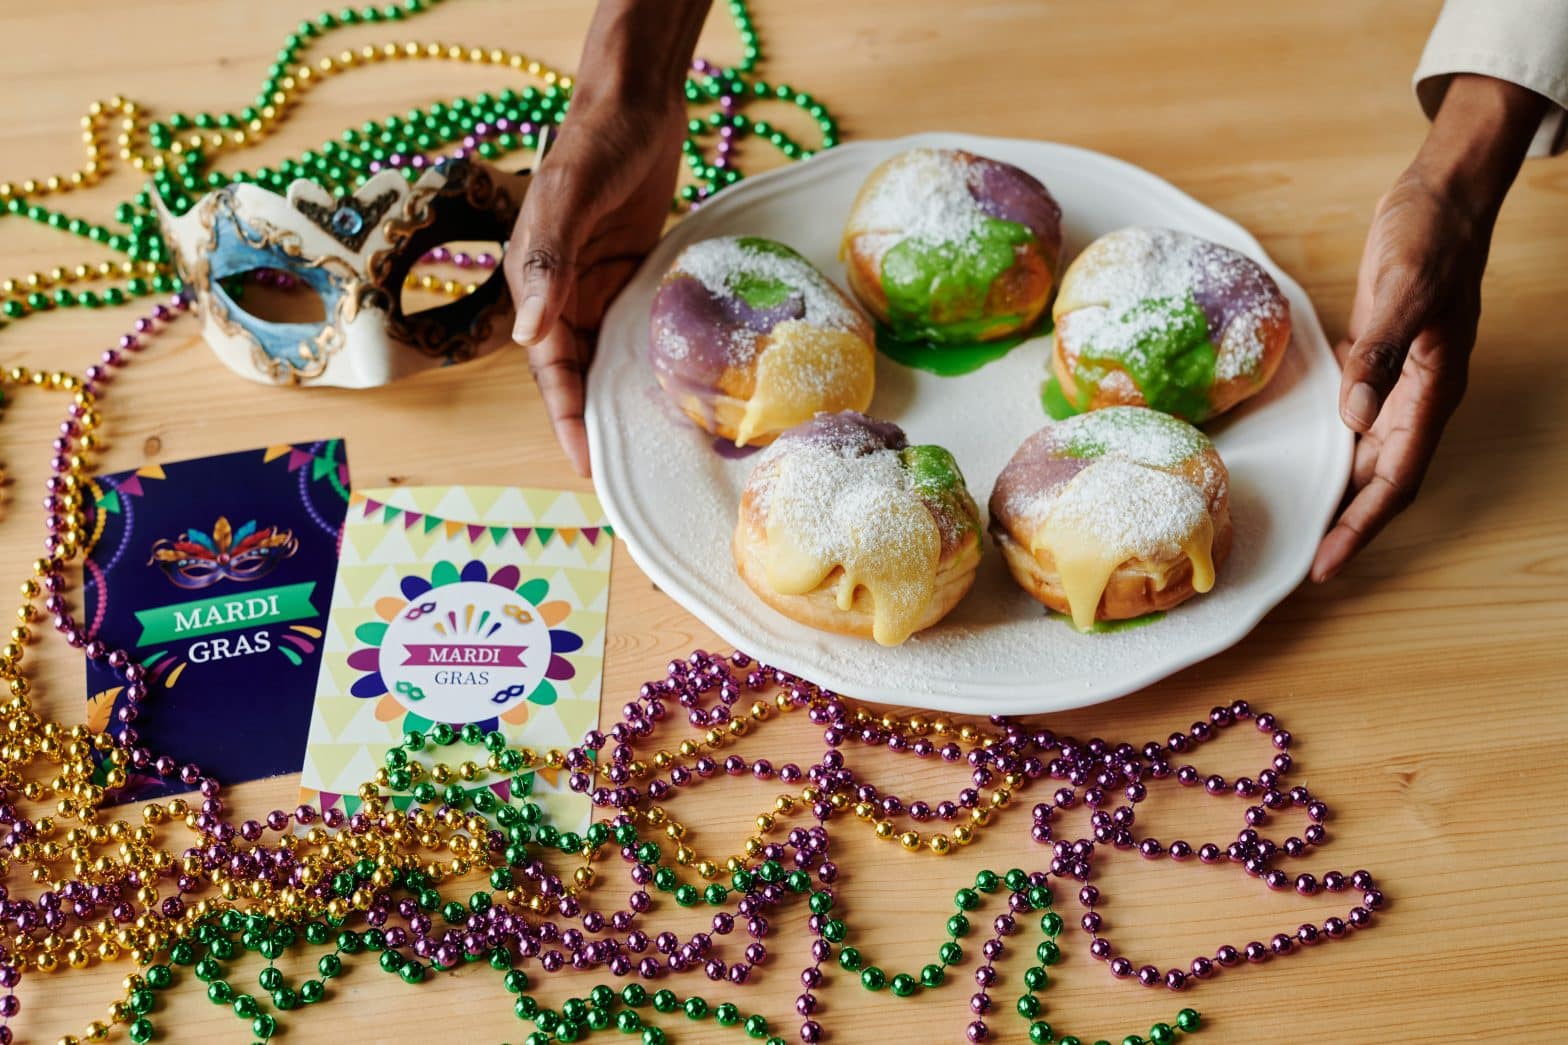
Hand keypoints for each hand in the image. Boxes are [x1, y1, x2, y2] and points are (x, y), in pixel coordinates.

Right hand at [504, 90, 684, 475]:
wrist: (637, 102)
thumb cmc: (596, 141)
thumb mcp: (569, 195)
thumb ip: (547, 261)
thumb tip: (528, 335)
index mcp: (535, 282)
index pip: (548, 367)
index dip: (566, 417)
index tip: (587, 462)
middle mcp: (562, 293)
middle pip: (575, 374)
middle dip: (594, 422)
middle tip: (627, 471)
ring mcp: (598, 287)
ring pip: (606, 359)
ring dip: (622, 399)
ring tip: (654, 447)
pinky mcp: (633, 277)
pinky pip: (638, 332)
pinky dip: (650, 363)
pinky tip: (677, 393)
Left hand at [1311, 75, 1543, 581]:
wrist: (1442, 196)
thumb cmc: (1430, 237)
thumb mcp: (1402, 289)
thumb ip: (1380, 353)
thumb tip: (1355, 416)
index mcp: (1432, 391)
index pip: (1395, 479)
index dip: (1360, 525)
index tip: (1327, 563)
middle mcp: (1419, 397)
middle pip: (1380, 479)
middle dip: (1345, 524)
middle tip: (1300, 562)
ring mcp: (1401, 380)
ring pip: (1368, 453)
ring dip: (1339, 489)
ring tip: (1299, 523)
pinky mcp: (1382, 359)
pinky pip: (1358, 418)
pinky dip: (1333, 444)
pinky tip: (1304, 454)